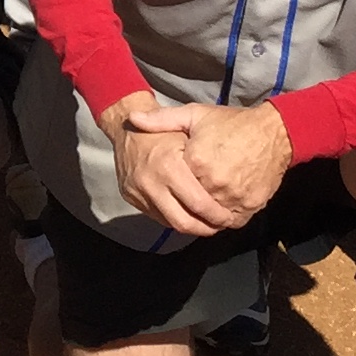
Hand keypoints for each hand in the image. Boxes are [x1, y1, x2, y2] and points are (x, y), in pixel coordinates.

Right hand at [99, 94, 240, 238]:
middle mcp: (151, 182)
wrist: (126, 126)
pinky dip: (174, 217)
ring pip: (170, 223)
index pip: (198, 204)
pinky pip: (157, 216)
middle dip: (205, 228)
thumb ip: (209, 159)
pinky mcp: (130, 197)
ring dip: (191, 226)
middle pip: (183, 222)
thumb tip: (229, 183)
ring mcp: (138, 192)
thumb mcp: (191, 133)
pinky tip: (187, 212)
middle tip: (220, 225)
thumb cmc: (165, 131)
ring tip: (206, 221)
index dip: (217, 216)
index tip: (229, 217)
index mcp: (169, 166)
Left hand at [121, 99, 291, 223]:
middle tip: (186, 204)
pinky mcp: (251, 205)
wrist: (273, 132)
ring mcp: (234, 196)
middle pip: (191, 205)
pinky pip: (232, 221)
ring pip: (211, 217)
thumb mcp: (194, 115)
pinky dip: (225, 219)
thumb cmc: (231, 123)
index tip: (172, 186)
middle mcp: (213, 182)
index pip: (175, 186)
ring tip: (202, 208)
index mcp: (195, 162)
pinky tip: (220, 209)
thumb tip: (132, 118)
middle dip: (187, 206)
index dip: (173, 188)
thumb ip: (161, 120)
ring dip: (205, 216)